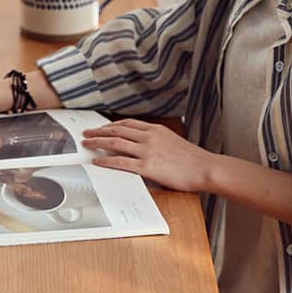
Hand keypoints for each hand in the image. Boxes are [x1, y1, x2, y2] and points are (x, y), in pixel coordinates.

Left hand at [82, 119, 215, 191]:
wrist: (205, 168)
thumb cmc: (192, 160)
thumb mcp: (172, 143)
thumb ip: (156, 142)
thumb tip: (143, 148)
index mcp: (155, 130)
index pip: (127, 124)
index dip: (111, 125)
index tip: (100, 128)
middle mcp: (149, 137)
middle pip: (117, 130)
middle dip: (98, 132)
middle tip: (86, 134)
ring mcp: (147, 151)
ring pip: (115, 143)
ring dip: (97, 142)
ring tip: (86, 144)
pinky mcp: (147, 166)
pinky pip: (121, 162)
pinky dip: (106, 161)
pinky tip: (97, 162)